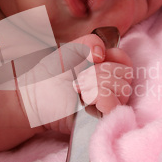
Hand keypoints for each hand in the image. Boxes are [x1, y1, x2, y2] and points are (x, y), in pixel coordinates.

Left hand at [17, 34, 132, 132]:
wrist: (35, 97)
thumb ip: (89, 41)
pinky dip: (101, 97)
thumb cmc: (51, 75)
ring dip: (97, 84)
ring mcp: (109, 104)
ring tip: (78, 89)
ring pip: (123, 89)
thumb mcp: (70, 49)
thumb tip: (101, 53)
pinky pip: (116, 105)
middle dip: (100, 72)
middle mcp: (112, 86)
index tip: (92, 59)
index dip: (111, 56)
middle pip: (126, 73)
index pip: (124, 59)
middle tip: (79, 78)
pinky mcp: (104, 119)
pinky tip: (85, 100)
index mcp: (106, 68)